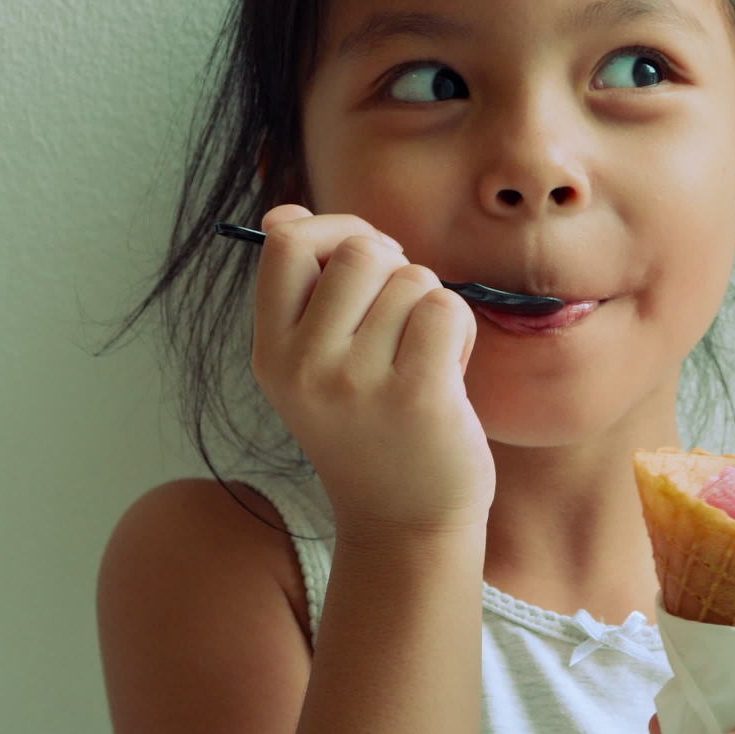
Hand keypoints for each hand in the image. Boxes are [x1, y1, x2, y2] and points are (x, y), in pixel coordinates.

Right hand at [249, 204, 492, 531]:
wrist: (405, 522)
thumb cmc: (371, 427)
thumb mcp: (315, 366)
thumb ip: (307, 293)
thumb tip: (285, 211)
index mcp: (272, 352)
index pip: (287, 243)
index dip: (335, 231)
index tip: (364, 264)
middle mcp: (306, 367)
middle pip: (361, 251)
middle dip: (397, 267)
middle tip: (403, 315)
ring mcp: (359, 383)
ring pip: (413, 279)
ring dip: (432, 307)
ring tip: (424, 357)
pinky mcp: (418, 396)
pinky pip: (447, 310)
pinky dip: (462, 329)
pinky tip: (451, 370)